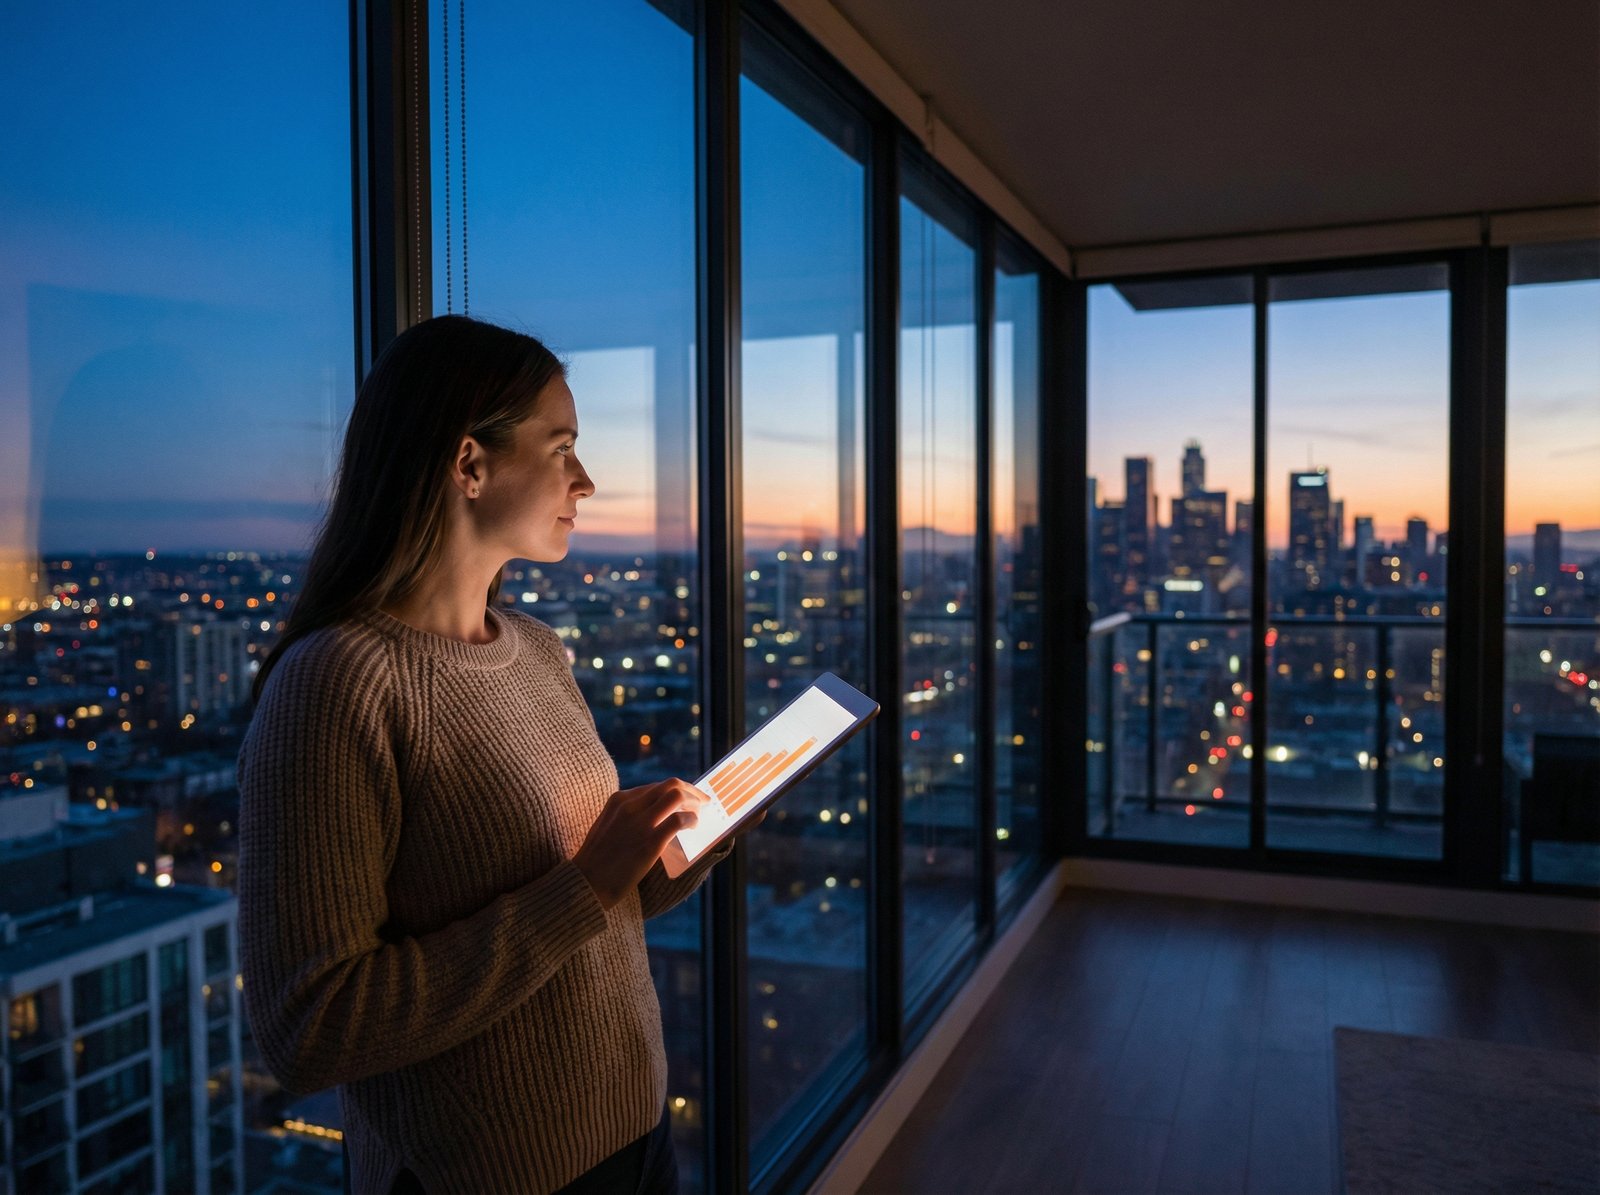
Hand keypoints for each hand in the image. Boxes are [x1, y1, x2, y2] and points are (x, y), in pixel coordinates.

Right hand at [572, 778, 709, 908]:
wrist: (585, 884)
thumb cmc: (596, 861)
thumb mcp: (606, 827)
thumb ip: (625, 816)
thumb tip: (652, 816)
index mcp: (618, 800)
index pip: (656, 786)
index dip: (676, 791)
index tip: (687, 798)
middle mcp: (630, 805)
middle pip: (671, 785)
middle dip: (691, 791)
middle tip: (702, 801)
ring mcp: (641, 822)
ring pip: (678, 796)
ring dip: (695, 803)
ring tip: (700, 814)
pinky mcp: (650, 842)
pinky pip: (679, 820)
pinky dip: (692, 820)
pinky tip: (693, 827)